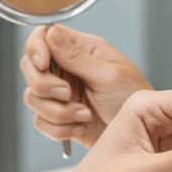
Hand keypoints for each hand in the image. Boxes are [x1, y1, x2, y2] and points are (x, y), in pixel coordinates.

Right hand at [20, 24, 151, 150]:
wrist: (141, 138)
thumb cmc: (136, 100)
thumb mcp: (110, 76)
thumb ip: (77, 57)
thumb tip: (52, 32)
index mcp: (81, 50)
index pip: (43, 37)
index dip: (35, 48)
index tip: (43, 64)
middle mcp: (68, 69)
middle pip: (29, 67)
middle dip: (44, 84)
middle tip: (68, 93)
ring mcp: (62, 95)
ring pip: (32, 97)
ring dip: (56, 111)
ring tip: (84, 114)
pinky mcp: (61, 118)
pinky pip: (41, 122)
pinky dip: (58, 128)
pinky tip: (81, 126)